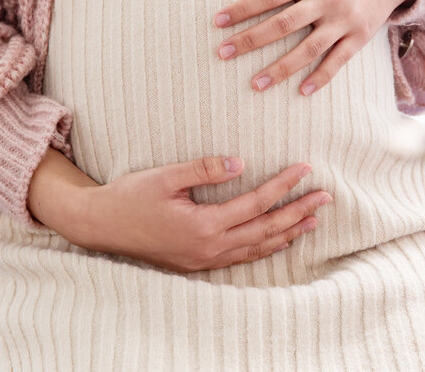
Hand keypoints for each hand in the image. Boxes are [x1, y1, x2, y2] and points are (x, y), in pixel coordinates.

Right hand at [70, 156, 330, 272]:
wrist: (99, 226)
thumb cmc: (130, 196)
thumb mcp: (165, 176)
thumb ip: (203, 169)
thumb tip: (240, 162)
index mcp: (203, 225)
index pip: (256, 203)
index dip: (284, 186)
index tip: (306, 169)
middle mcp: (208, 248)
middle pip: (265, 230)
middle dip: (298, 212)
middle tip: (326, 197)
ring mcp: (204, 259)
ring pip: (256, 248)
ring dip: (287, 233)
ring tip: (313, 221)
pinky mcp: (197, 263)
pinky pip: (241, 258)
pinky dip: (264, 249)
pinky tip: (278, 240)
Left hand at [213, 0, 424, 94]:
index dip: (243, 8)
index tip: (218, 21)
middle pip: (283, 24)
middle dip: (250, 40)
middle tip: (222, 53)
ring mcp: (344, 20)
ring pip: (308, 49)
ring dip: (280, 68)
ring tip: (254, 84)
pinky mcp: (359, 36)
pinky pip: (338, 60)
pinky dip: (321, 77)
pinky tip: (301, 91)